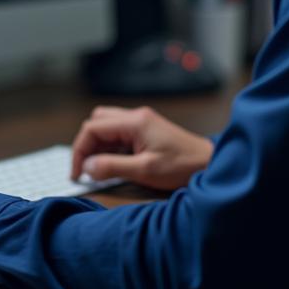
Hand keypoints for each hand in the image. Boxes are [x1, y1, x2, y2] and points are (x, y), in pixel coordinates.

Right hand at [70, 105, 213, 191]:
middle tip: (85, 169)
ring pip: (106, 126)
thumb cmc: (182, 166)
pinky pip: (119, 134)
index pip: (92, 128)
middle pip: (97, 122)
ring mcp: (141, 122)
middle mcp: (136, 116)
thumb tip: (87, 167)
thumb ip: (112, 167)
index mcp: (134, 122)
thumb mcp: (145, 170)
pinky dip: (110, 148)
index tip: (78, 172)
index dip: (80, 150)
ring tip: (98, 169)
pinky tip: (113, 165)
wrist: (210, 163)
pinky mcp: (146, 130)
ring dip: (98, 146)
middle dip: (86, 145)